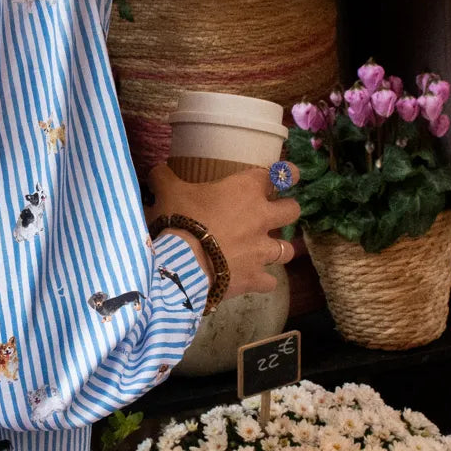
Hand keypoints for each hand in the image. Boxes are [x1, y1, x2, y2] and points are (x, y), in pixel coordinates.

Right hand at [145, 162, 300, 298]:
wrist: (180, 265)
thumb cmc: (180, 220)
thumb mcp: (168, 191)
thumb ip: (165, 177)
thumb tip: (158, 169)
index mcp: (246, 190)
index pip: (278, 175)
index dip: (288, 173)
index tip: (290, 175)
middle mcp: (261, 219)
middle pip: (292, 210)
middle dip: (286, 210)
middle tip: (274, 214)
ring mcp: (261, 251)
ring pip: (287, 249)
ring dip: (279, 249)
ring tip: (267, 251)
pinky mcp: (254, 278)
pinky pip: (270, 281)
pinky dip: (263, 280)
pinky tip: (253, 280)